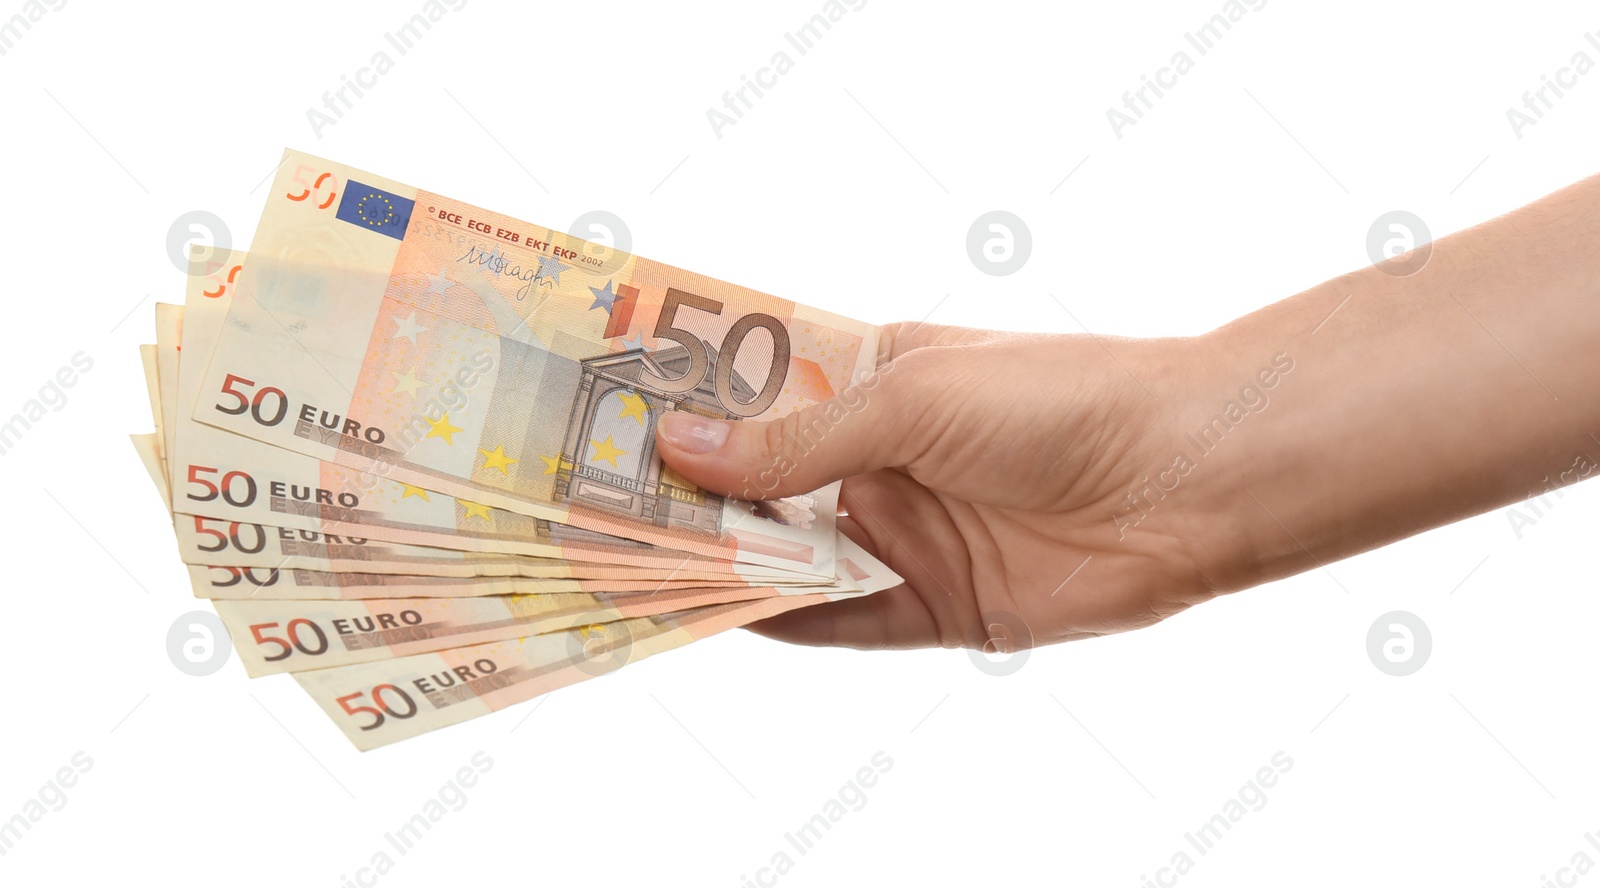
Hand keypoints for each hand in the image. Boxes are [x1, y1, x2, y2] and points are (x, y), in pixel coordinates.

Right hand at [653, 321, 1233, 650]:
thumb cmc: (1057, 400)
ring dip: (723, 561)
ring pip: (793, 556)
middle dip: (687, 494)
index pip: (761, 392)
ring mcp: (908, 533)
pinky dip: (786, 623)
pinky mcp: (938, 606)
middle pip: (763, 483)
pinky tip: (721, 618)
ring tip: (627, 564)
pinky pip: (845, 622)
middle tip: (588, 502)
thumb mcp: (912, 399)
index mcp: (875, 378)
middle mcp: (882, 458)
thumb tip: (680, 448)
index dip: (688, 404)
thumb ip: (797, 439)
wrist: (1190, 479)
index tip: (602, 413)